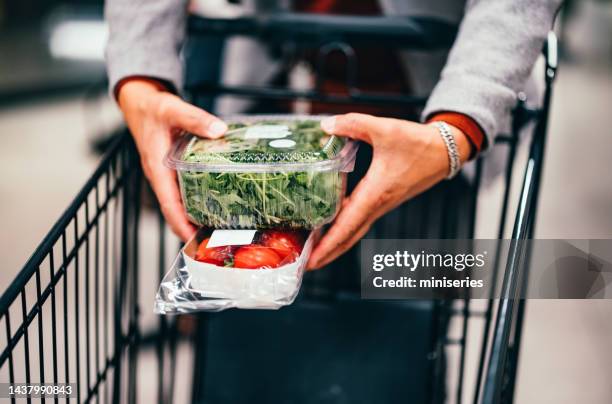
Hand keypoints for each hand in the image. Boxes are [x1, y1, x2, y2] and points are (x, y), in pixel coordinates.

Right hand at [117, 78, 227, 240]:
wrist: (140, 102)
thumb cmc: (153, 108)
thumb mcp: (173, 109)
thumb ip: (195, 118)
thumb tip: (219, 129)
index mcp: (157, 168)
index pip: (168, 204)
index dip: (181, 224)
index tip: (194, 240)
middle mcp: (161, 177)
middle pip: (175, 211)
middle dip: (192, 229)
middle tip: (217, 241)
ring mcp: (167, 176)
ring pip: (180, 204)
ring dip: (195, 219)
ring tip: (221, 230)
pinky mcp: (173, 172)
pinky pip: (184, 193)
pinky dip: (197, 203)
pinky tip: (216, 205)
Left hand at [307, 113, 470, 268]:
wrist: (444, 151)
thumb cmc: (418, 143)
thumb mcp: (385, 128)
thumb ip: (354, 124)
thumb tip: (325, 124)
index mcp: (376, 193)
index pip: (347, 225)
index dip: (328, 244)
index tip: (312, 259)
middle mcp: (378, 205)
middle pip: (348, 237)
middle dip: (327, 253)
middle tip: (304, 265)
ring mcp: (381, 205)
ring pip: (354, 230)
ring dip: (334, 243)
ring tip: (311, 250)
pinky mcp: (382, 200)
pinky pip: (359, 220)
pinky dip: (343, 229)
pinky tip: (329, 225)